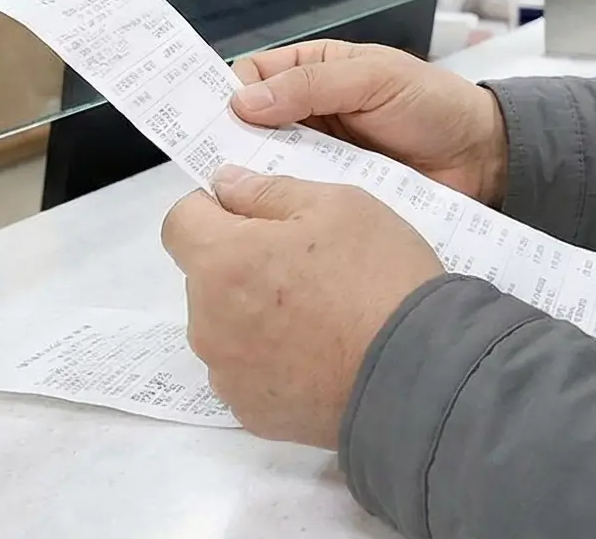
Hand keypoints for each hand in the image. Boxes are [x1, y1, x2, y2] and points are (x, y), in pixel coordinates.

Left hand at [163, 166, 443, 445]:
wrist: (417, 372)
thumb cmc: (378, 278)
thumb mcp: (339, 205)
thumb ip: (269, 190)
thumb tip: (224, 183)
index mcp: (222, 261)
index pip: (179, 222)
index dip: (212, 210)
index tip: (255, 217)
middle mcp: (207, 321)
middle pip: (204, 277)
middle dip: (240, 264)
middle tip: (306, 266)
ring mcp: (226, 373)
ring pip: (224, 326)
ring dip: (253, 313)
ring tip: (319, 316)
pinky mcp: (250, 411)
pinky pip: (246, 371)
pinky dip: (270, 359)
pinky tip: (319, 354)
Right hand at [228, 40, 509, 205]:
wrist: (483, 158)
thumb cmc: (433, 105)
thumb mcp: (375, 78)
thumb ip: (314, 84)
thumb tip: (242, 101)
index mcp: (312, 71)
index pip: (250, 76)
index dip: (225, 95)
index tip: (206, 122)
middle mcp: (306, 114)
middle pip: (248, 127)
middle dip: (229, 144)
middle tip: (213, 171)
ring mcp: (316, 158)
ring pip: (265, 167)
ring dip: (252, 180)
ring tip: (235, 202)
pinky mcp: (331, 196)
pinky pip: (296, 200)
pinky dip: (283, 208)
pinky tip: (269, 223)